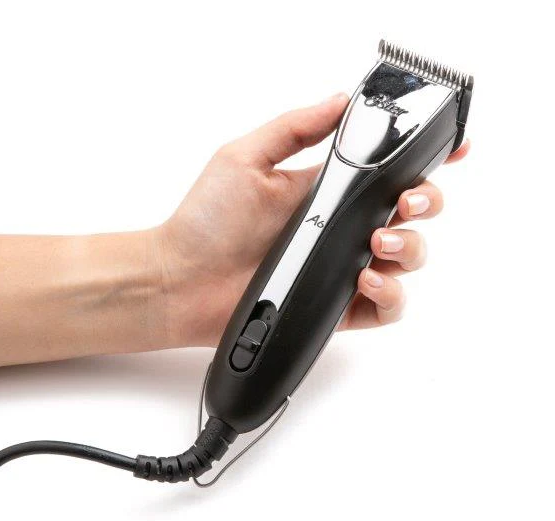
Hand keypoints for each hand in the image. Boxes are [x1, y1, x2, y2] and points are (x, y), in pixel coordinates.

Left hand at [156, 93, 468, 347]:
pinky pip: (386, 307)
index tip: (452, 151)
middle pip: (411, 217)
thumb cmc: (206, 222)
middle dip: (426, 204)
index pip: (387, 174)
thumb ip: (296, 129)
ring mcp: (340, 269)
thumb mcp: (246, 159)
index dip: (424, 164)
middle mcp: (339, 230)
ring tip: (377, 244)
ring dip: (411, 249)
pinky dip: (391, 295)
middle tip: (405, 203)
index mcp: (324, 193)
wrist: (181, 279)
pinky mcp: (335, 306)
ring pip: (408, 260)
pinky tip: (367, 280)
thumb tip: (339, 100)